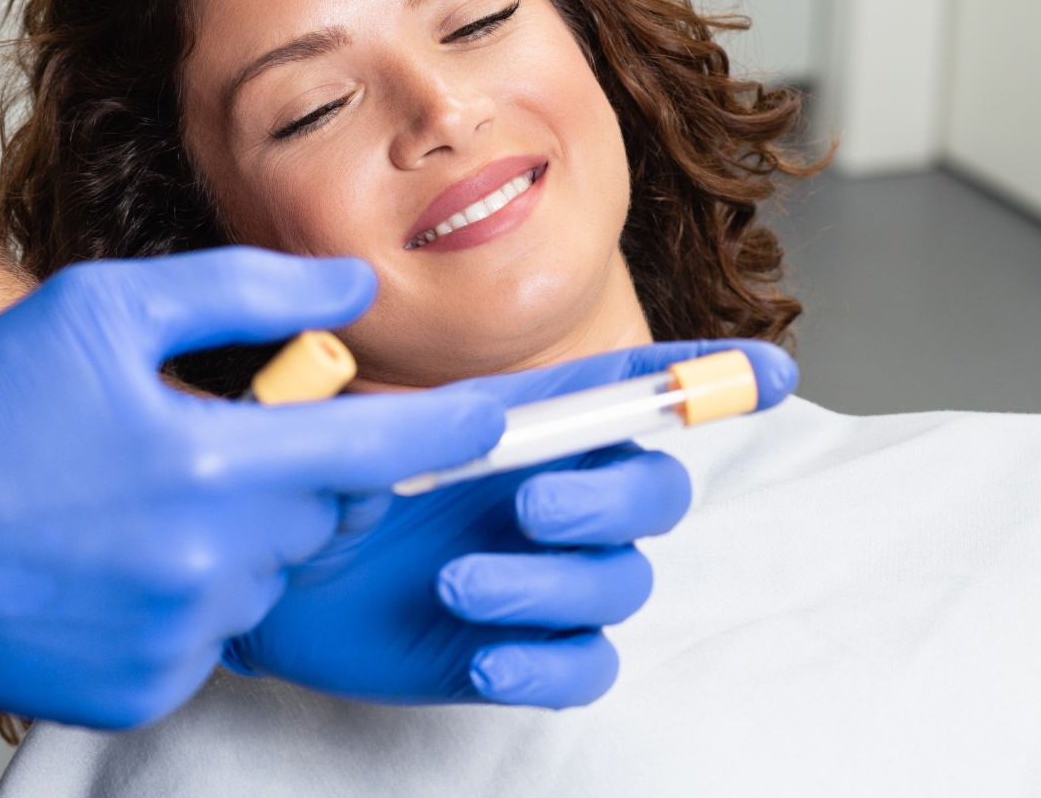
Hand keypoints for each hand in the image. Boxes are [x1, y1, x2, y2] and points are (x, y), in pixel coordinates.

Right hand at [0, 248, 504, 729]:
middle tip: (219, 441)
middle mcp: (212, 561)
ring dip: (241, 534)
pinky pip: (218, 634)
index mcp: (216, 463)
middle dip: (303, 473)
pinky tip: (124, 560)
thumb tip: (352, 294)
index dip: (449, 432)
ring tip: (149, 499)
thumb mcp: (113, 309)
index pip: (379, 449)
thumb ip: (249, 294)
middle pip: (326, 513)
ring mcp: (181, 635)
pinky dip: (194, 595)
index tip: (498, 419)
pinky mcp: (146, 685)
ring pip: (270, 574)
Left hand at [225, 340, 797, 707]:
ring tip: (458, 585)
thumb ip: (411, 422)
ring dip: (553, 583)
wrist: (269, 585)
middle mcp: (558, 495)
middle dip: (610, 497)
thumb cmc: (317, 490)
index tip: (771, 374)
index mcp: (529, 425)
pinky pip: (587, 666)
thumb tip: (477, 422)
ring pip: (622, 582)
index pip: (635, 392)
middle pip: (654, 491)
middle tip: (529, 506)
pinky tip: (486, 659)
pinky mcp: (527, 652)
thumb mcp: (350, 436)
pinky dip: (550, 664)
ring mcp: (549, 578)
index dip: (707, 377)